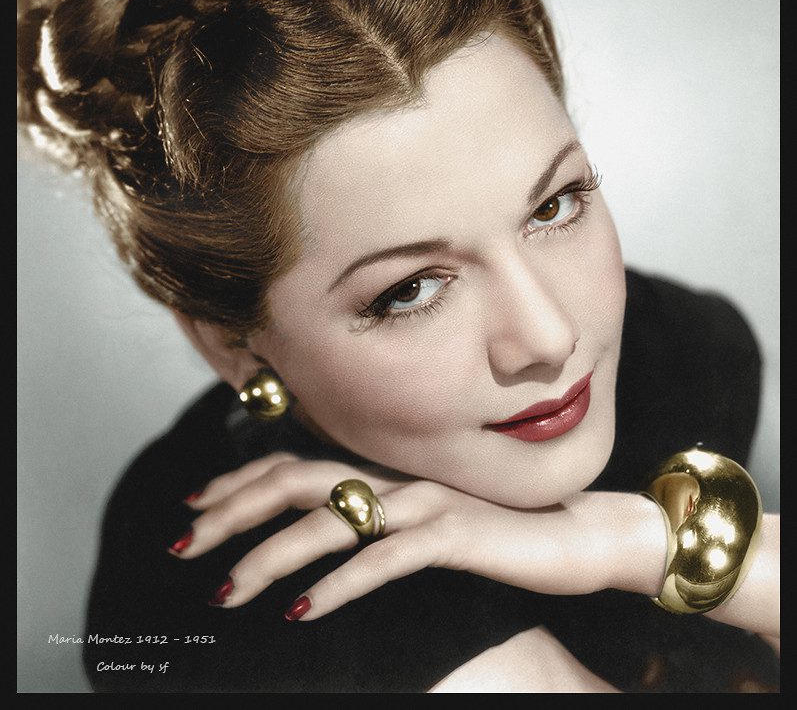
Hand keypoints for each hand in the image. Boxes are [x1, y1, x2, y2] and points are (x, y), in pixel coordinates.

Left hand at [174, 453, 666, 618]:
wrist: (574, 533)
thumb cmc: (494, 534)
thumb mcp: (424, 520)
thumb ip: (376, 516)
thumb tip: (320, 534)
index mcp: (384, 471)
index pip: (295, 464)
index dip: (240, 481)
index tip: (196, 506)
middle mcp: (394, 476)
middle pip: (295, 480)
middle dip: (233, 511)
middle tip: (187, 546)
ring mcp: (422, 501)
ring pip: (329, 520)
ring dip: (270, 556)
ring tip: (228, 591)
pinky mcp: (452, 533)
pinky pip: (381, 559)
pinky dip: (336, 586)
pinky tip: (301, 611)